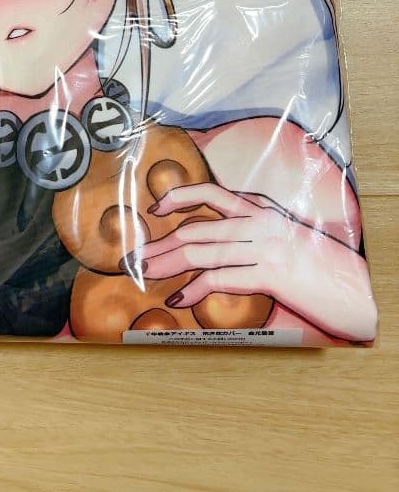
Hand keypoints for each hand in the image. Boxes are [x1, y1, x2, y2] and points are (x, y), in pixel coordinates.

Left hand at [133, 182, 376, 342]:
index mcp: (261, 209)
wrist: (353, 288)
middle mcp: (260, 222)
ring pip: (200, 252)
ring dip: (166, 265)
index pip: (210, 193)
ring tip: (147, 276)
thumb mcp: (283, 236)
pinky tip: (178, 298)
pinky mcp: (270, 273)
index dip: (177, 197)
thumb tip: (213, 244)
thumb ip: (251, 231)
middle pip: (196, 229)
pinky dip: (193, 289)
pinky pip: (219, 278)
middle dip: (160, 245)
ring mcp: (265, 246)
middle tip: (136, 259)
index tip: (155, 210)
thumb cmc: (316, 266)